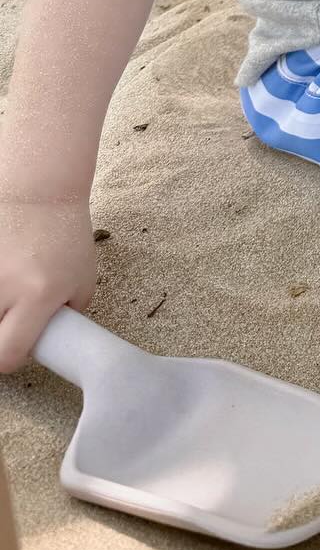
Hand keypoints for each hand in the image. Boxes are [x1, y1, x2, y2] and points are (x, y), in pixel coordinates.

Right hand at [0, 196, 96, 372]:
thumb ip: (65, 317)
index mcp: (37, 296)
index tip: (16, 349)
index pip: (7, 355)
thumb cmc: (64, 235)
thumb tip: (44, 343)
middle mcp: (4, 288)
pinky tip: (3, 272)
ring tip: (10, 285)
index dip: (11, 358)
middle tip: (11, 320)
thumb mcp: (81, 280)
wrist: (38, 190)